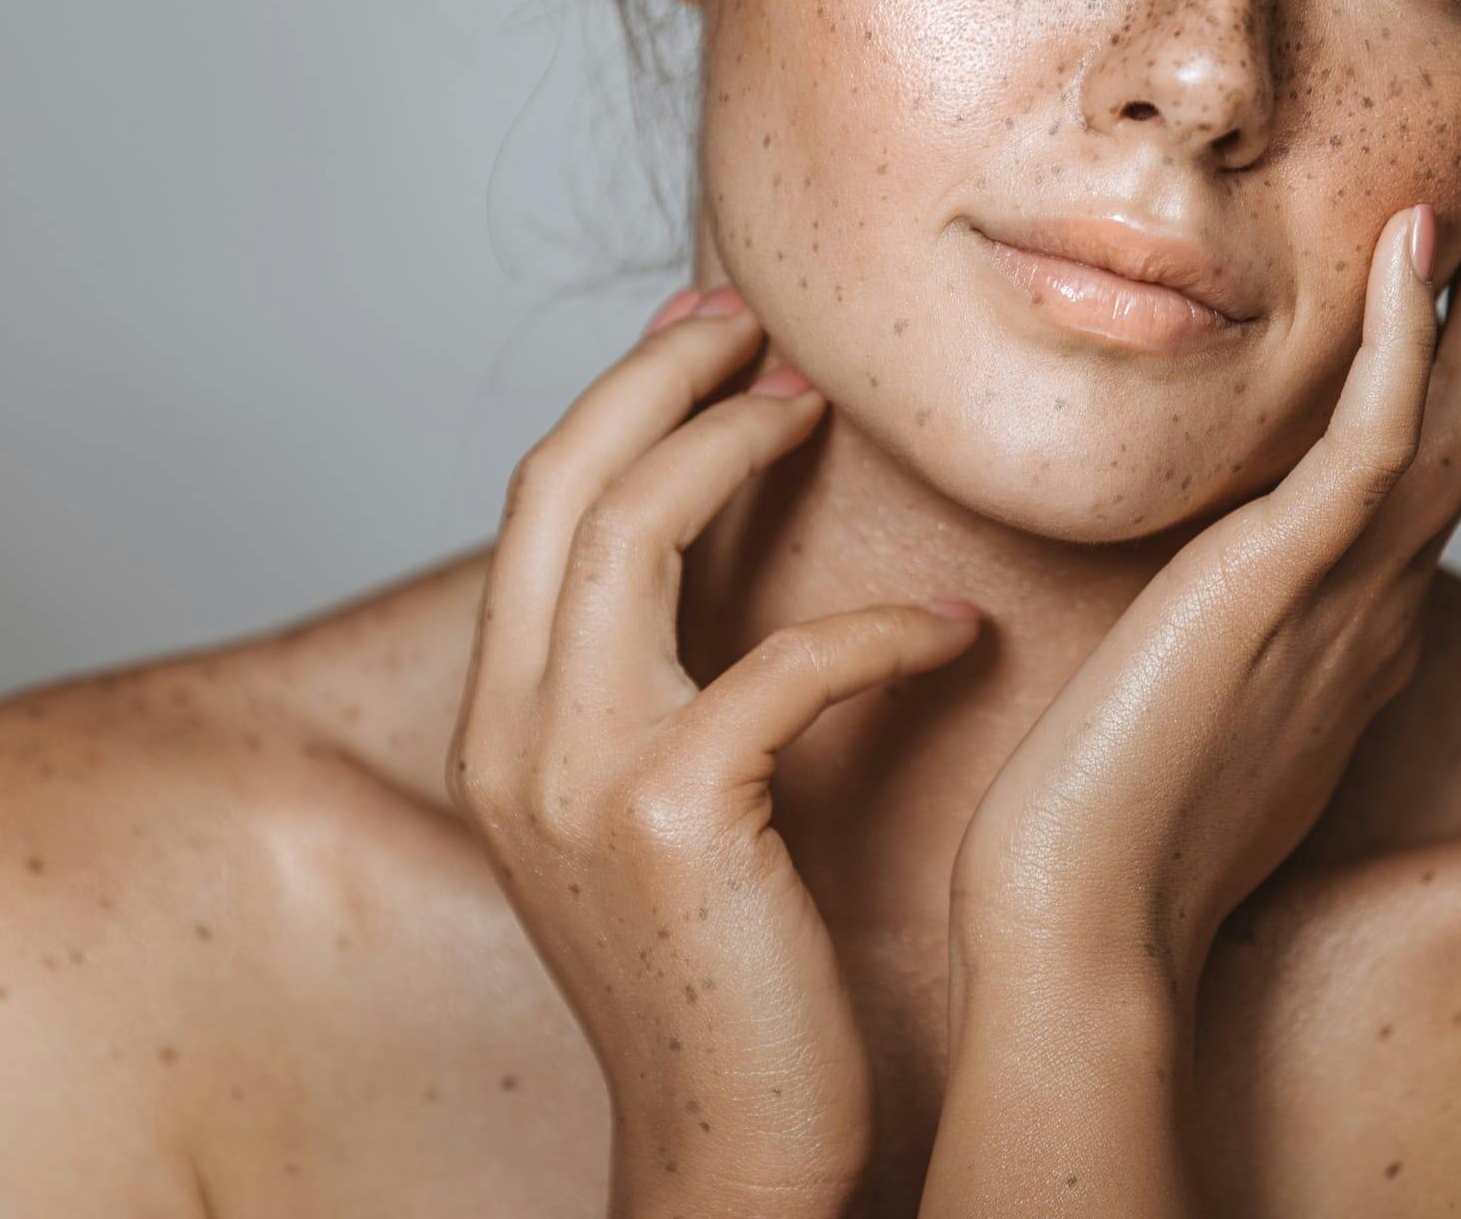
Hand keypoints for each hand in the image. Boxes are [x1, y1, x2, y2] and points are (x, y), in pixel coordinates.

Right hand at [444, 284, 984, 1217]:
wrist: (727, 1148)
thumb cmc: (723, 965)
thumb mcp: (655, 800)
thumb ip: (661, 678)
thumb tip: (719, 544)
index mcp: (505, 719)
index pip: (540, 504)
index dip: (621, 398)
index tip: (707, 334)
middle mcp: (512, 732)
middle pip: (562, 479)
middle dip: (657, 376)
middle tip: (756, 323)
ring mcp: (576, 773)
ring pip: (633, 528)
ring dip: (736, 443)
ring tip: (823, 407)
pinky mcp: (671, 818)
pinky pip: (780, 660)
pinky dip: (879, 628)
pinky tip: (955, 631)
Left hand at [947, 116, 1460, 1009]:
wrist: (1079, 922)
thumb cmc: (1111, 821)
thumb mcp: (1198, 699)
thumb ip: (1232, 631)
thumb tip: (1214, 585)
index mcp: (1356, 620)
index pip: (1434, 458)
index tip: (1458, 254)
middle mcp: (1379, 599)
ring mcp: (1346, 592)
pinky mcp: (1284, 587)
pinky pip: (1371, 444)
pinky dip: (1401, 340)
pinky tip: (1409, 246)